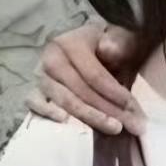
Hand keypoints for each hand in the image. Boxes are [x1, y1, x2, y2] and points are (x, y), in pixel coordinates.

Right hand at [27, 21, 144, 134]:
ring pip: (64, 102)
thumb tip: (109, 49)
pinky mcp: (32, 91)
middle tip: (132, 125)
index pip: (94, 75)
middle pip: (81, 91)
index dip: (114, 93)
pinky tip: (68, 124)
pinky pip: (36, 105)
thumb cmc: (103, 43)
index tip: (133, 108)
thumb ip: (119, 42)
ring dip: (90, 118)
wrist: (83, 43)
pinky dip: (49, 115)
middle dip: (108, 111)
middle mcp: (52, 59)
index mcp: (72, 44)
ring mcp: (39, 77)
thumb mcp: (116, 36)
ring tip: (114, 128)